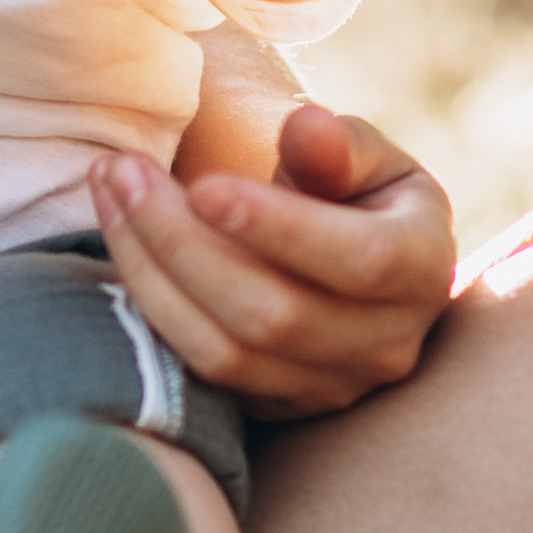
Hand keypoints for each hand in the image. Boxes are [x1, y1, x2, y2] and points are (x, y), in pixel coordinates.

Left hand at [88, 103, 455, 418]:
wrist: (348, 259)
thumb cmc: (354, 191)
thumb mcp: (362, 155)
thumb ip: (337, 144)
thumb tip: (308, 127)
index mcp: (423, 266)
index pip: (359, 260)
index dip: (279, 228)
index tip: (205, 183)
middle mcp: (388, 343)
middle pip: (274, 314)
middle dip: (182, 240)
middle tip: (122, 170)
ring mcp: (332, 386)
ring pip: (226, 352)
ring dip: (150, 272)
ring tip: (109, 193)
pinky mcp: (277, 405)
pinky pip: (199, 371)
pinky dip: (149, 305)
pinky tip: (121, 241)